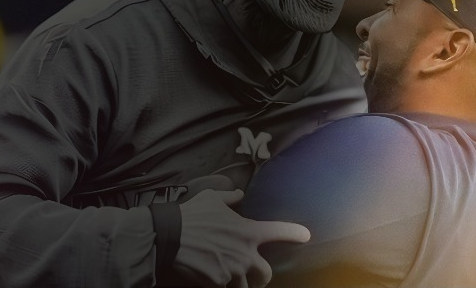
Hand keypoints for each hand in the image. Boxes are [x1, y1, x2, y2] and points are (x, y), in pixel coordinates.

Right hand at [174, 189, 309, 287]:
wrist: (170, 237)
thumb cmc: (191, 215)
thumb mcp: (211, 198)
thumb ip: (229, 198)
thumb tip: (239, 195)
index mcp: (248, 231)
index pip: (279, 231)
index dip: (294, 233)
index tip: (306, 236)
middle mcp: (245, 253)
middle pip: (265, 275)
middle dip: (260, 276)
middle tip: (253, 273)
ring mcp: (233, 271)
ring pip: (246, 287)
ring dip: (241, 283)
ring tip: (232, 278)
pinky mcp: (218, 283)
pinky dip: (222, 285)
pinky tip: (214, 278)